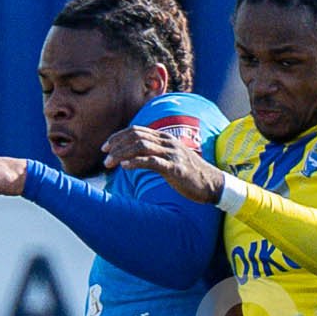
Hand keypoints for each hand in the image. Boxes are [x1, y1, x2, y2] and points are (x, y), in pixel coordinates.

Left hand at [101, 125, 222, 203]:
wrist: (212, 184)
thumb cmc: (189, 174)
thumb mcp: (170, 159)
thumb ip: (154, 154)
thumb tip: (133, 157)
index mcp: (165, 138)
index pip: (136, 130)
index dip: (118, 137)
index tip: (105, 147)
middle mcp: (168, 142)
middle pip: (136, 136)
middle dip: (117, 145)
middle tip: (104, 156)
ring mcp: (172, 154)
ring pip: (141, 147)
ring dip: (122, 154)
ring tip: (109, 163)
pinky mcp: (175, 168)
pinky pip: (152, 161)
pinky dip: (136, 162)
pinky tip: (125, 167)